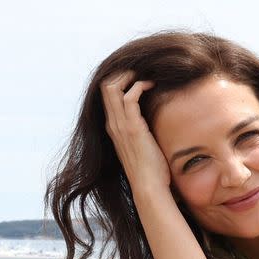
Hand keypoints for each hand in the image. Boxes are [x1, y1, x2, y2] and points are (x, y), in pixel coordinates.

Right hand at [100, 72, 171, 198]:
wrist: (149, 187)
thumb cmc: (150, 169)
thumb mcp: (141, 145)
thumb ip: (141, 130)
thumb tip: (152, 119)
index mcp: (113, 127)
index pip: (106, 94)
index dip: (119, 80)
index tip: (136, 76)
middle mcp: (113, 124)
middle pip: (106, 86)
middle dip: (123, 72)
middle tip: (141, 71)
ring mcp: (121, 126)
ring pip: (113, 87)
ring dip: (130, 75)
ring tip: (146, 76)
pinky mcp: (133, 128)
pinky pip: (130, 97)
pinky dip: (140, 86)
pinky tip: (151, 86)